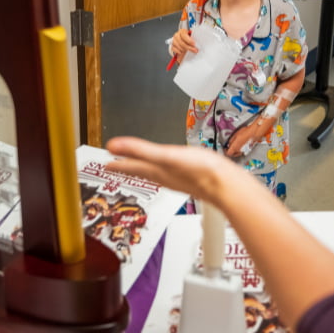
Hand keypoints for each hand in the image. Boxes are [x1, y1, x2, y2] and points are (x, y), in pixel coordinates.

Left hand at [106, 137, 239, 203]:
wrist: (227, 186)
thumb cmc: (200, 172)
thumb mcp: (166, 155)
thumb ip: (138, 149)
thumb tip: (112, 146)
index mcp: (156, 171)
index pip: (131, 167)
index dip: (118, 164)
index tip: (106, 164)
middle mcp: (165, 177)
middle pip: (141, 171)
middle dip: (128, 167)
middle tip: (116, 166)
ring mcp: (178, 179)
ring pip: (154, 173)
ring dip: (143, 169)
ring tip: (137, 167)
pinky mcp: (191, 178)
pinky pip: (170, 173)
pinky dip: (162, 170)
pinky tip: (170, 169)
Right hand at [171, 28, 196, 62]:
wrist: (183, 41)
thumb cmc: (188, 38)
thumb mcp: (191, 37)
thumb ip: (193, 39)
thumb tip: (197, 44)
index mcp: (182, 31)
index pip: (184, 35)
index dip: (189, 40)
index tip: (194, 44)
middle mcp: (177, 35)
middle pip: (181, 42)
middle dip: (188, 47)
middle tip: (194, 50)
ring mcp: (174, 40)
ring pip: (178, 45)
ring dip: (183, 49)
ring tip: (188, 51)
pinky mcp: (172, 45)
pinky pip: (174, 49)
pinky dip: (178, 51)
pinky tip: (182, 52)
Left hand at [224, 117, 272, 157]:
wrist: (254, 133)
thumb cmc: (246, 132)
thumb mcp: (235, 135)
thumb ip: (231, 141)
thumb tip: (228, 144)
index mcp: (235, 147)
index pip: (228, 153)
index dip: (225, 151)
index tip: (225, 148)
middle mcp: (239, 151)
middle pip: (232, 154)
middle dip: (230, 151)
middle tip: (229, 147)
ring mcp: (243, 151)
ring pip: (237, 153)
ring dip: (235, 151)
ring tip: (234, 145)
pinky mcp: (247, 149)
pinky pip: (241, 151)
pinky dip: (239, 149)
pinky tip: (240, 145)